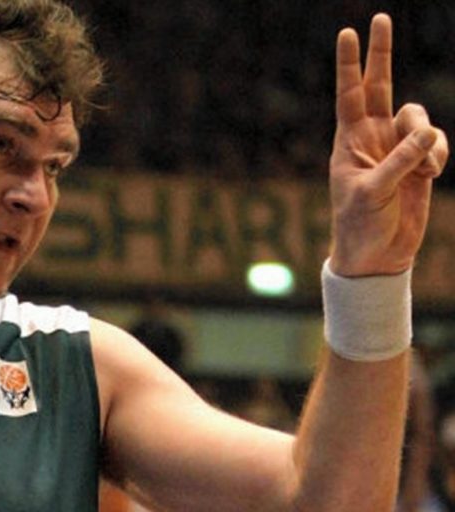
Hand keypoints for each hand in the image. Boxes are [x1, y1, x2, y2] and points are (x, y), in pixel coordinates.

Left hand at [329, 13, 448, 276]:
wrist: (378, 253)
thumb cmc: (360, 224)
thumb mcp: (372, 193)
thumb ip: (399, 161)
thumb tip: (426, 133)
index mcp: (349, 141)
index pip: (349, 94)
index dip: (349, 64)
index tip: (347, 33)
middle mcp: (372, 137)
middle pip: (379, 85)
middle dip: (381, 53)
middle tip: (380, 18)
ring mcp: (397, 147)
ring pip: (418, 116)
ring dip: (426, 137)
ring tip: (423, 169)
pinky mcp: (420, 161)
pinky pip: (437, 141)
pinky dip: (438, 155)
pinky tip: (430, 176)